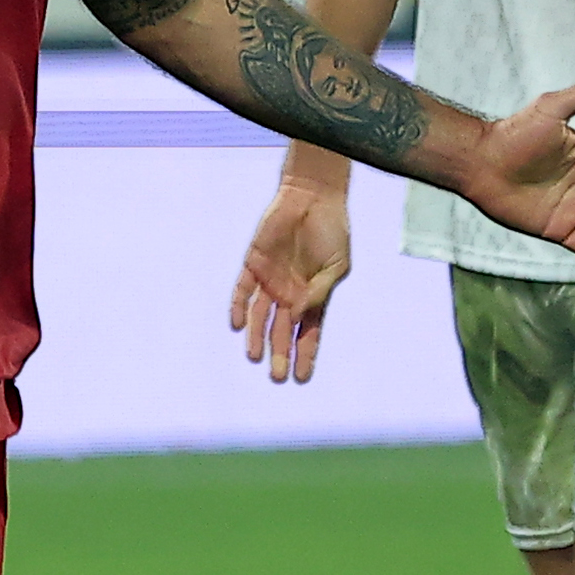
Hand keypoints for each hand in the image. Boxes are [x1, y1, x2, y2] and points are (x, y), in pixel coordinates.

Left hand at [230, 175, 352, 382]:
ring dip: (257, 336)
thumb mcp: (336, 265)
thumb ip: (319, 292)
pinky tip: (238, 324)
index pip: (307, 332)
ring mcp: (270, 280)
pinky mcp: (253, 264)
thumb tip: (298, 319)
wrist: (313, 196)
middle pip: (281, 330)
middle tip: (276, 377)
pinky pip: (242, 290)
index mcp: (312, 296)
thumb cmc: (331, 230)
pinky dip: (239, 306)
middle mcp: (289, 293)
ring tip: (255, 357)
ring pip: (259, 316)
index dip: (305, 355)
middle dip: (279, 353)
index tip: (302, 378)